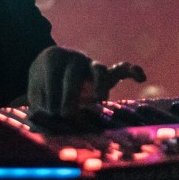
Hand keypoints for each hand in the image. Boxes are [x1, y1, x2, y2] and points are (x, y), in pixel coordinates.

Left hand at [27, 46, 145, 117]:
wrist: (48, 71)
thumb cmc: (41, 87)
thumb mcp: (36, 94)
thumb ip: (41, 106)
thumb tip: (49, 120)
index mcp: (53, 59)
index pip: (52, 76)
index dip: (50, 94)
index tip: (49, 113)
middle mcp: (74, 59)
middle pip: (74, 73)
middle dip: (70, 94)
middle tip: (66, 115)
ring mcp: (91, 65)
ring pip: (98, 70)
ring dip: (99, 84)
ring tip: (99, 100)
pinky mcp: (106, 75)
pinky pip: (121, 70)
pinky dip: (132, 71)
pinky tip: (142, 77)